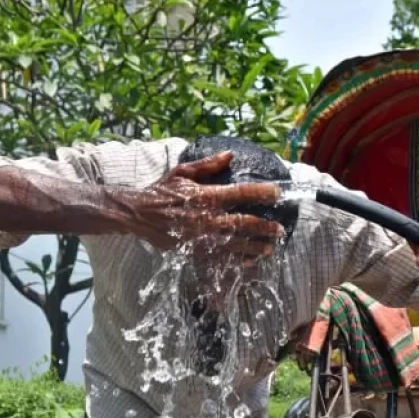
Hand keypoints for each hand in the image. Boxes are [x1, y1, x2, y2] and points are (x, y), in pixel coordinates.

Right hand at [117, 151, 282, 260]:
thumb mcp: (182, 172)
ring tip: (269, 249)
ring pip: (234, 244)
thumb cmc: (161, 190)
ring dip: (254, 247)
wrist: (139, 214)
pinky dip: (236, 260)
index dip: (261, 193)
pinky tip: (248, 262)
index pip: (241, 193)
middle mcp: (207, 218)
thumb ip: (207, 165)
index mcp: (206, 196)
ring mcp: (201, 237)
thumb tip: (230, 155)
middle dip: (264, 227)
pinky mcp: (194, 250)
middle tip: (280, 229)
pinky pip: (219, 258)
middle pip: (243, 223)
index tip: (277, 193)